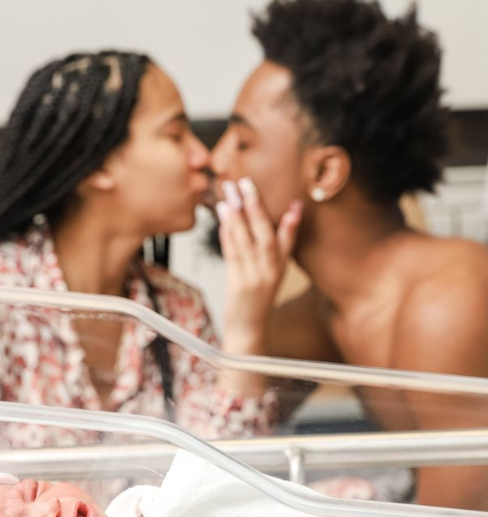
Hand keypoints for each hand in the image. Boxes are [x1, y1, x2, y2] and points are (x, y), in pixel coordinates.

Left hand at [219, 177, 301, 355]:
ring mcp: (255, 279)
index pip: (288, 242)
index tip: (294, 203)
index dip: (292, 222)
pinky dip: (228, 236)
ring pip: (248, 242)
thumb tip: (271, 230)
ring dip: (237, 216)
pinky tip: (222, 220)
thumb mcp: (268, 277)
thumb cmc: (254, 303)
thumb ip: (271, 252)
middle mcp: (271, 273)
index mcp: (280, 269)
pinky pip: (233, 256)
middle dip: (256, 207)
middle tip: (245, 183)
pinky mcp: (239, 286)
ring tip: (229, 195)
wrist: (248, 333)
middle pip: (266, 235)